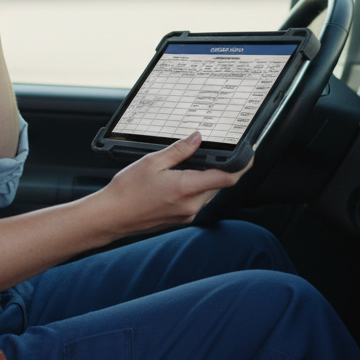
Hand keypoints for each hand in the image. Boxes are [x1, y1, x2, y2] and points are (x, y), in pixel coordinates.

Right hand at [90, 132, 251, 235]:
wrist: (111, 216)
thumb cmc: (127, 191)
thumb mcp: (152, 162)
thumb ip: (179, 150)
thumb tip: (197, 138)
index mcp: (185, 188)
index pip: (226, 178)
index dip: (241, 166)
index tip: (248, 155)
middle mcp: (190, 206)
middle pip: (219, 186)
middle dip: (220, 169)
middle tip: (213, 153)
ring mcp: (186, 215)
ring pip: (208, 194)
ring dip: (207, 180)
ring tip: (191, 165)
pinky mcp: (180, 220)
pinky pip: (197, 202)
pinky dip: (195, 189)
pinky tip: (179, 180)